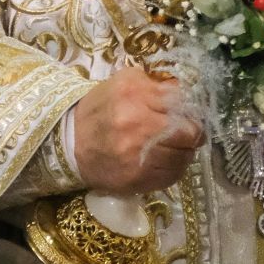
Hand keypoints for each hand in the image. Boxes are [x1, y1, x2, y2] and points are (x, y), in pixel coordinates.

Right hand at [70, 66, 203, 193]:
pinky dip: (174, 168)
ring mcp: (139, 156)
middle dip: (193, 132)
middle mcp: (138, 126)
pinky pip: (172, 176)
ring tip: (174, 147)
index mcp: (135, 96)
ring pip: (184, 156)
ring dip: (184, 151)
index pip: (183, 102)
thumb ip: (156, 84)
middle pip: (190, 132)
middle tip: (188, 132)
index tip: (189, 112)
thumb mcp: (124, 83)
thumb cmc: (101, 109)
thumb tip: (187, 92)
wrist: (70, 143)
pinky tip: (164, 161)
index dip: (190, 108)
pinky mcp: (137, 180)